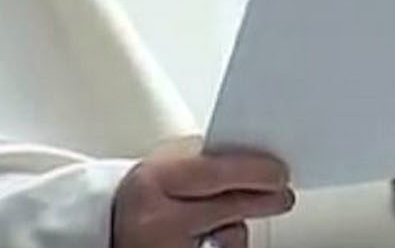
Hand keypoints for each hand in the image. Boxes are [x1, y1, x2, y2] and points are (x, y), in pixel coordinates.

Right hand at [111, 145, 294, 247]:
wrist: (112, 234)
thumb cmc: (142, 201)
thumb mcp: (160, 170)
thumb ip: (199, 162)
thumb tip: (251, 156)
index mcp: (152, 184)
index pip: (215, 172)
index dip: (254, 170)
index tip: (278, 170)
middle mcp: (158, 221)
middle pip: (232, 206)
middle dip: (266, 198)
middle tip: (281, 193)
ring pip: (231, 236)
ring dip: (237, 227)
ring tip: (218, 221)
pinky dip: (225, 246)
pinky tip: (208, 240)